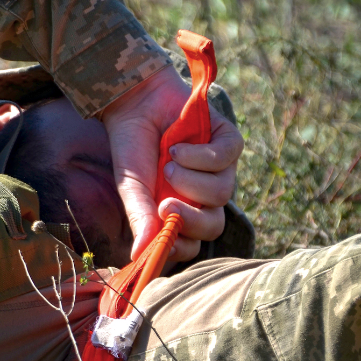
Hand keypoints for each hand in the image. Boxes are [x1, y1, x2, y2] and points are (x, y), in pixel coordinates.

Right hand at [101, 66, 243, 261]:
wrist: (135, 104)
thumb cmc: (132, 149)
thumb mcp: (131, 188)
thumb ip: (139, 218)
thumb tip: (137, 255)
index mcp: (180, 211)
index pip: (193, 243)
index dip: (183, 245)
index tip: (164, 235)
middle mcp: (203, 194)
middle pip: (214, 224)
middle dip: (190, 218)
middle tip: (166, 204)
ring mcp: (220, 169)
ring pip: (222, 192)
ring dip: (190, 179)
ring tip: (168, 161)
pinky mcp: (228, 141)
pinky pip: (227, 158)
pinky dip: (200, 155)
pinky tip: (177, 146)